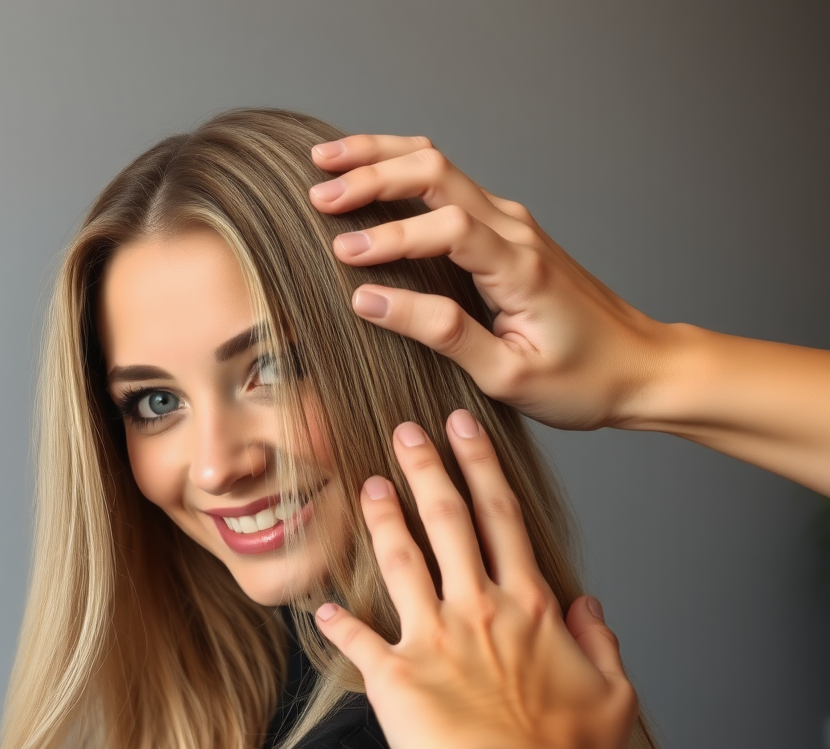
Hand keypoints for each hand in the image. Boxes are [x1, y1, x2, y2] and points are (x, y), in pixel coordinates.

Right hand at [309, 135, 664, 430]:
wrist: (640, 367)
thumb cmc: (582, 380)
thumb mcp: (509, 375)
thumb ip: (441, 333)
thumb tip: (370, 302)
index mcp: (519, 267)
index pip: (446, 229)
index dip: (390, 236)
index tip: (343, 257)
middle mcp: (515, 231)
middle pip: (436, 171)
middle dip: (371, 175)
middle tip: (317, 193)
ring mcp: (512, 224)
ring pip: (440, 166)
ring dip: (382, 160)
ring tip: (326, 165)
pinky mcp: (507, 232)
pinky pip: (449, 187)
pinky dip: (403, 176)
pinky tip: (371, 181)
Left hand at [314, 409, 637, 748]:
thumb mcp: (614, 695)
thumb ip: (601, 643)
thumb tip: (590, 606)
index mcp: (529, 606)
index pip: (502, 517)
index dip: (481, 466)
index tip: (463, 428)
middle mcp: (478, 608)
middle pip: (448, 520)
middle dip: (426, 468)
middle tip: (404, 430)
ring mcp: (433, 637)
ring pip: (401, 560)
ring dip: (382, 518)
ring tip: (367, 485)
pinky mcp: (396, 676)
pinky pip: (360, 640)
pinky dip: (340, 623)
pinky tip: (322, 606)